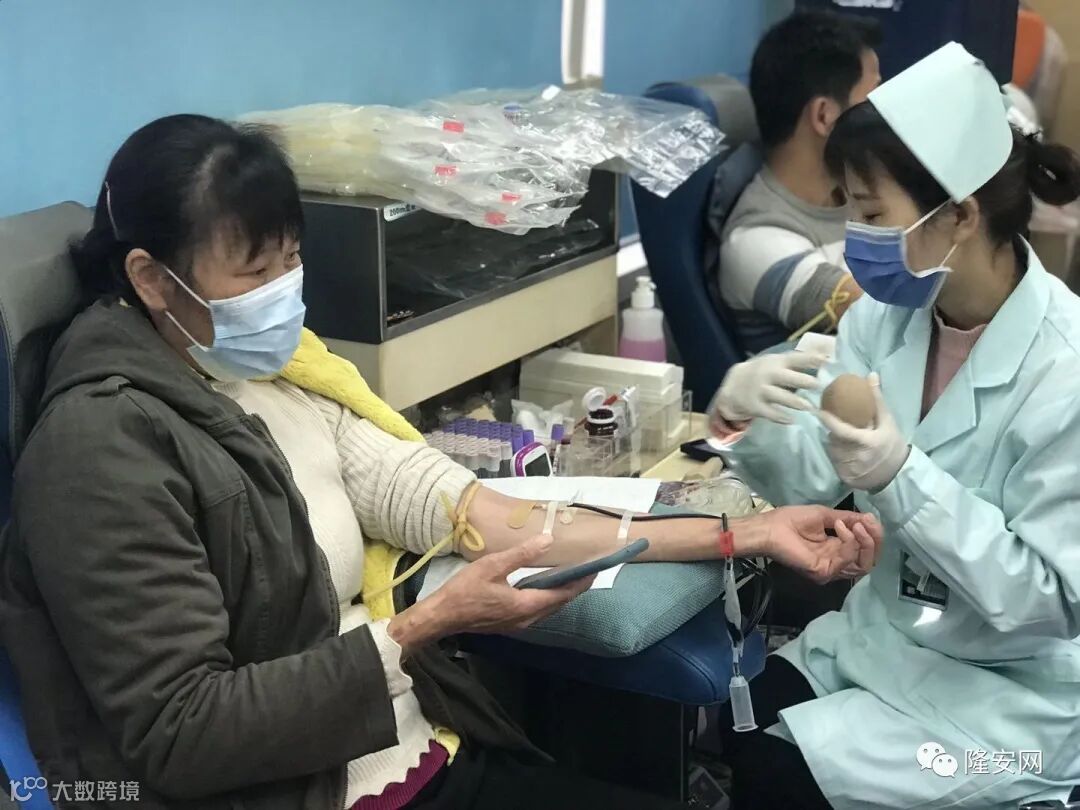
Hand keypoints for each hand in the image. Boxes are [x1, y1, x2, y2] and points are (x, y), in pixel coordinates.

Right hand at [388, 536, 592, 653]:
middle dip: (575, 587)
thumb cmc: (465, 590)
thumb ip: (522, 554)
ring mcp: (518, 624)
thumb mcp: (492, 566)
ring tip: (571, 576)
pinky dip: (547, 598)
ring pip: (548, 609)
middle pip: (559, 604)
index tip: (595, 569)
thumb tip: (548, 539)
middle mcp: (527, 619)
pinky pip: (537, 611)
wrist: (441, 617)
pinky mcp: (509, 623)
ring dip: (561, 594)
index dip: (580, 582)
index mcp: (527, 606)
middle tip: (588, 570)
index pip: (563, 594)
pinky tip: (544, 587)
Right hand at [712, 351, 826, 424]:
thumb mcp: (776, 362)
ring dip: (794, 402)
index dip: (810, 359)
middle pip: (786, 377)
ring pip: (778, 396)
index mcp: (776, 362)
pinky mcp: (755, 406)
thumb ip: (798, 361)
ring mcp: (760, 390)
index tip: (825, 361)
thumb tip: (827, 356)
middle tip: (818, 385)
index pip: (795, 359)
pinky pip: (769, 413)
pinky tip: (791, 420)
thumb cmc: (764, 373)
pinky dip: (780, 417)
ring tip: (809, 407)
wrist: (733, 386)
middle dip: (802, 380)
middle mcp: (768, 374)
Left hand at [761, 505, 881, 582]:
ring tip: (855, 524)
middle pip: (869, 561)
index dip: (874, 536)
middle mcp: (836, 563)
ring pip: (863, 564)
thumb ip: (849, 519)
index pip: (865, 551)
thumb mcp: (826, 515)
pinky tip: (840, 527)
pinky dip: (849, 542)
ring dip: (864, 541)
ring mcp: (830, 570)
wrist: (770, 527)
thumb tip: (870, 518)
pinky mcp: (823, 572)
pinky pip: (847, 560)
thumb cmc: (792, 520)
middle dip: (874, 540)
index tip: (871, 518)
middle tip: (868, 522)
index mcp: (837, 550)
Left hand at [818, 373, 909, 491]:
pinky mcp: (845, 479)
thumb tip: (870, 375)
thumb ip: (876, 400)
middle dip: (834, 432)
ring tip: (846, 440)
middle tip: (842, 427)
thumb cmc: (892, 444)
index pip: (842, 430)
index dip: (829, 420)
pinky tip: (847, 453)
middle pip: (834, 440)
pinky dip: (837, 456)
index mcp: (867, 443)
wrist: (897, 474)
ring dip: (834, 444)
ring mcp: (850, 470)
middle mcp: (857, 458)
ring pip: (832, 451)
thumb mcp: (887, 421)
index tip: (819, 411)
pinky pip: (834, 462)